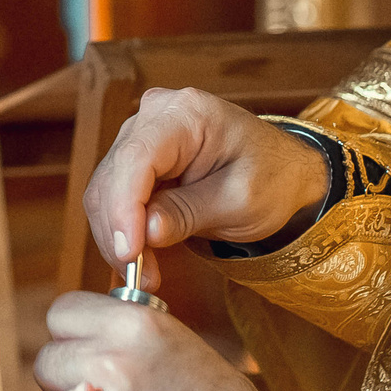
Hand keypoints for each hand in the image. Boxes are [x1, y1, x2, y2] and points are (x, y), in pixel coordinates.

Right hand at [85, 88, 327, 271]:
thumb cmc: (271, 178)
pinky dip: (122, 229)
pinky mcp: (138, 158)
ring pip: (106, 188)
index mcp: (187, 114)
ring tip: (145, 273)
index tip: (129, 252)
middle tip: (141, 276)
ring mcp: (142, 133)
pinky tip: (141, 256)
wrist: (284, 172)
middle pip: (114, 175)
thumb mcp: (239, 201)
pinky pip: (115, 195)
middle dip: (119, 230)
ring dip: (117, 235)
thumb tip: (144, 232)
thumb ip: (189, 213)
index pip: (137, 158)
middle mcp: (156, 114)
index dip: (124, 208)